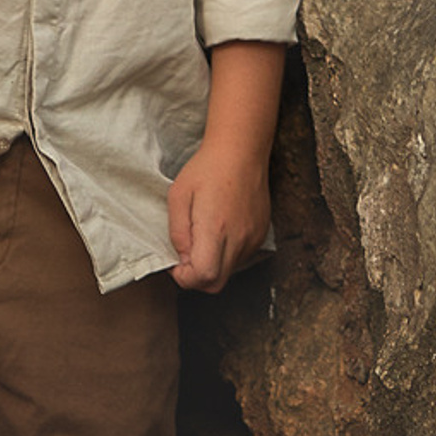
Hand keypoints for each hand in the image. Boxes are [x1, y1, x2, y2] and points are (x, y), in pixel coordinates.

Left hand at [167, 137, 271, 291]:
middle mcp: (238, 240)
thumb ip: (177, 232)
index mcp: (215, 229)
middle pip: (215, 284)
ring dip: (212, 267)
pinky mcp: (260, 235)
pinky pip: (241, 258)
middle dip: (196, 279)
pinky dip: (226, 256)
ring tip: (202, 240)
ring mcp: (252, 240)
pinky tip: (220, 232)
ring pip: (229, 272)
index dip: (184, 277)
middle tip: (185, 259)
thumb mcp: (178, 195)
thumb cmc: (207, 168)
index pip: (202, 276)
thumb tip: (181, 258)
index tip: (176, 263)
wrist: (241, 151)